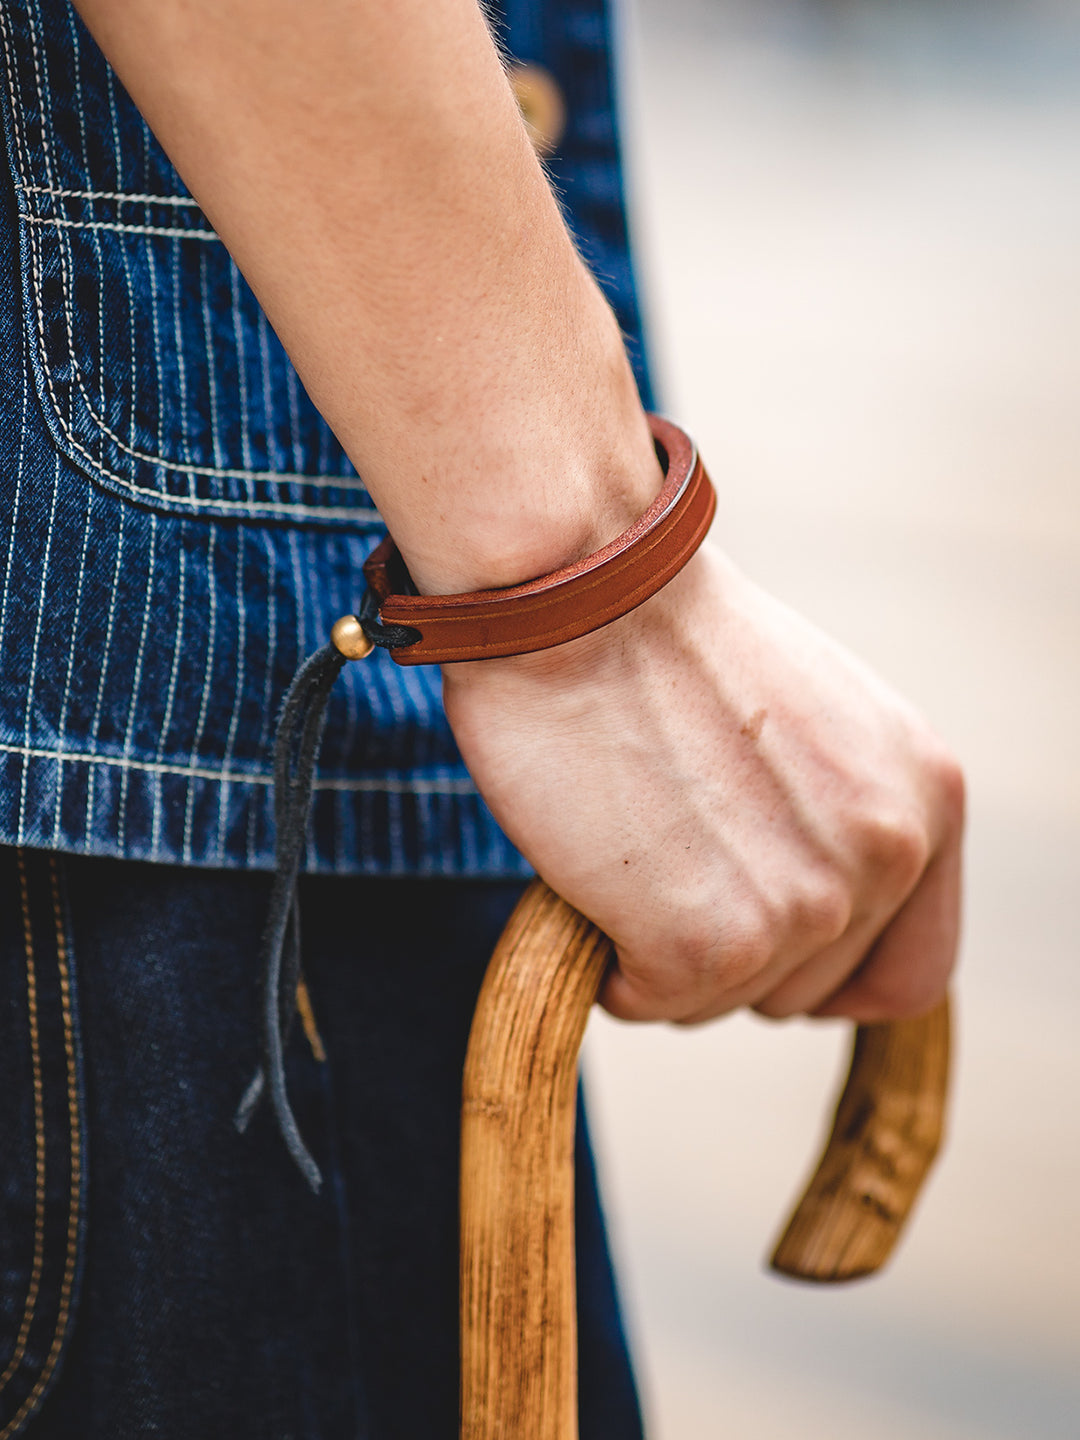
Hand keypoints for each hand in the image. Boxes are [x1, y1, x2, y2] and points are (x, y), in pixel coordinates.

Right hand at [443, 543, 962, 1023]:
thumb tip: (804, 906)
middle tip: (662, 857)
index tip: (763, 943)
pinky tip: (587, 867)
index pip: (911, 972)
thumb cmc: (663, 636)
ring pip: (720, 1002)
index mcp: (926, 798)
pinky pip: (647, 1002)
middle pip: (805, 993)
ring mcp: (805, 907)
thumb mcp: (816, 720)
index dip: (828, 972)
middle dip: (729, 947)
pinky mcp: (710, 943)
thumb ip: (840, 814)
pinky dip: (602, 958)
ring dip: (658, 948)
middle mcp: (890, 858)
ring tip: (623, 842)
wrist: (580, 593)